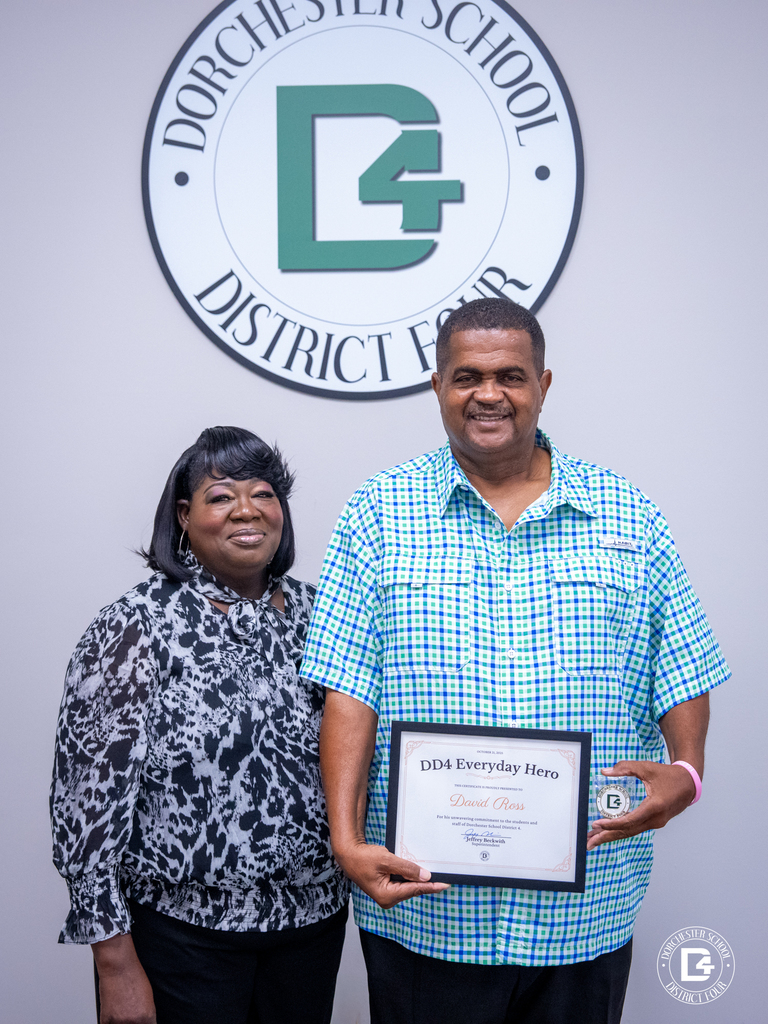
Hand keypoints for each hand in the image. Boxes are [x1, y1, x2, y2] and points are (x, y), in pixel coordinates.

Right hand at [92, 933, 155, 1023]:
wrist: (118, 967)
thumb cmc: (134, 977)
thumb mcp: (148, 997)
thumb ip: (146, 1015)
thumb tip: (144, 1022)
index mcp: (147, 1017)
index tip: (142, 1021)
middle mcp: (134, 1022)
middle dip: (133, 1022)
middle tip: (130, 1013)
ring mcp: (119, 1023)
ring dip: (121, 1023)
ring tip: (122, 1011)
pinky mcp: (105, 1021)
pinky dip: (110, 1022)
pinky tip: (113, 1013)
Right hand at [335, 841, 449, 908]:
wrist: (349, 855)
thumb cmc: (363, 858)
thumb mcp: (387, 860)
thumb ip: (406, 868)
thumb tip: (425, 876)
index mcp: (387, 896)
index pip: (414, 890)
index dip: (431, 886)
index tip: (445, 884)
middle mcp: (388, 899)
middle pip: (412, 889)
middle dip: (426, 881)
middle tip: (443, 874)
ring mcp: (387, 894)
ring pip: (408, 885)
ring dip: (417, 877)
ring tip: (431, 870)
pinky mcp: (387, 888)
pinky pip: (403, 882)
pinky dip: (410, 876)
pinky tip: (417, 869)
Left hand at [586, 761, 695, 850]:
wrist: (688, 784)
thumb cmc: (668, 775)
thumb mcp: (646, 767)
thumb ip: (625, 767)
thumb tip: (604, 771)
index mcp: (655, 807)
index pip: (630, 820)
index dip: (612, 824)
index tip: (597, 825)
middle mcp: (656, 819)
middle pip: (628, 831)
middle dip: (607, 837)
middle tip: (589, 842)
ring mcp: (656, 823)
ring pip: (631, 832)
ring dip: (612, 836)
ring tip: (594, 841)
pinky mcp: (655, 822)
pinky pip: (635, 829)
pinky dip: (621, 831)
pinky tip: (609, 832)